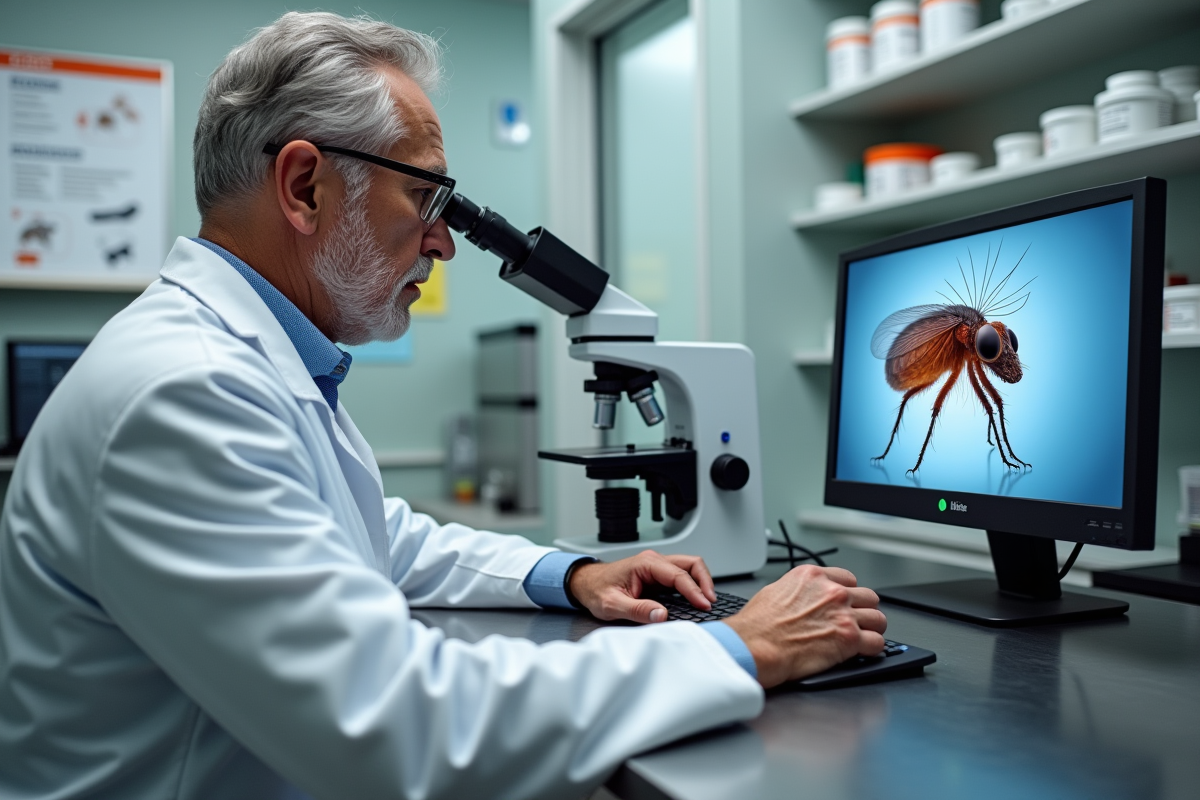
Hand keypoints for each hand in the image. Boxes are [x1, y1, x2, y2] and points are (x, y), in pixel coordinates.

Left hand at [567, 551, 716, 623]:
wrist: (585, 584)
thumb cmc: (596, 590)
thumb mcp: (612, 605)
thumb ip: (637, 610)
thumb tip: (661, 615)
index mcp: (645, 564)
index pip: (678, 575)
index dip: (694, 591)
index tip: (704, 605)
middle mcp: (654, 561)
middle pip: (691, 564)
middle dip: (705, 581)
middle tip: (711, 602)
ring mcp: (657, 567)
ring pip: (689, 568)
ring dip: (701, 582)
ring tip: (707, 601)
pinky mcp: (658, 576)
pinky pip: (682, 576)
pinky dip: (693, 586)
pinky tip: (696, 600)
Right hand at [723, 565, 885, 688]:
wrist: (755, 645)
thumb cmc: (757, 625)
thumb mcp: (775, 591)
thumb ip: (798, 591)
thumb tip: (803, 600)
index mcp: (813, 576)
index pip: (848, 579)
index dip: (848, 594)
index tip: (846, 604)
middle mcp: (832, 592)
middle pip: (868, 597)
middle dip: (863, 610)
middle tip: (856, 621)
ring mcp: (843, 615)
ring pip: (878, 619)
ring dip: (871, 629)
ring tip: (864, 638)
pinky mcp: (849, 639)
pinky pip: (877, 642)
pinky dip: (872, 649)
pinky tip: (863, 652)